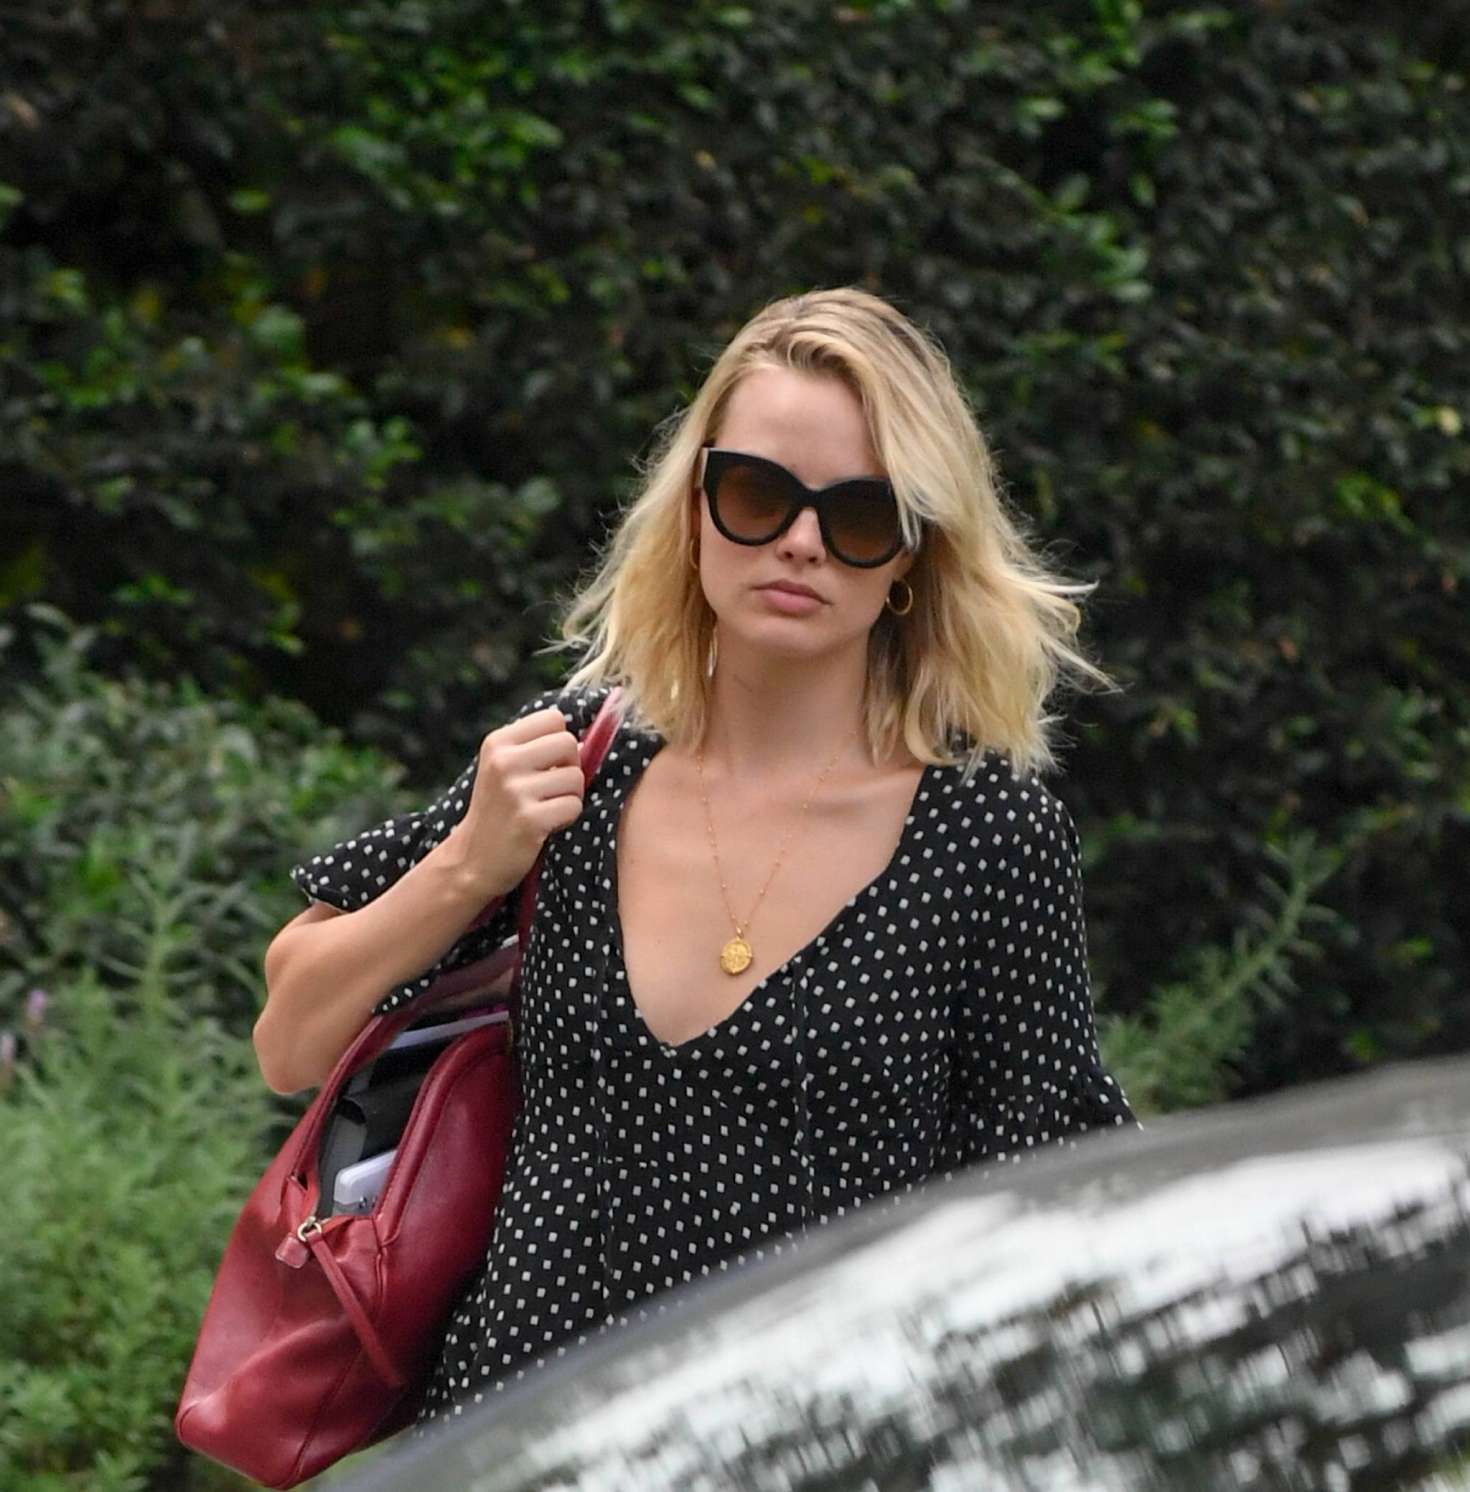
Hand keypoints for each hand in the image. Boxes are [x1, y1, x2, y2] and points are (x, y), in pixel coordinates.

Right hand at [444, 706, 584, 896]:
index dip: (560, 741)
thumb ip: (536, 748)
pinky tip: (546, 825)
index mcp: (497, 742)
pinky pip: (574, 806)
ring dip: (570, 796)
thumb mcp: (503, 768)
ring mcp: (515, 791)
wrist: (472, 859)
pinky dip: (567, 817)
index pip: (554, 718)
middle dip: (570, 767)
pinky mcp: (529, 819)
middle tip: (551, 788)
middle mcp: (504, 762)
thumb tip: (587, 741)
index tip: (548, 763)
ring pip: (576, 777)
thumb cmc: (498, 809)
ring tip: (546, 808)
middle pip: (568, 743)